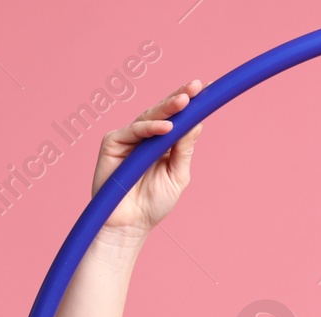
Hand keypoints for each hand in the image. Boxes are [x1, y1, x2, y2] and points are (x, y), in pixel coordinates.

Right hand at [93, 79, 206, 237]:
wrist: (130, 225)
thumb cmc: (154, 204)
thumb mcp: (177, 175)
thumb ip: (184, 149)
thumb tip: (198, 122)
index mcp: (163, 143)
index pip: (178, 118)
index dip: (191, 104)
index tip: (207, 88)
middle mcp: (146, 137)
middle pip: (164, 112)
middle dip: (180, 98)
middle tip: (196, 87)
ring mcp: (129, 138)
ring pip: (149, 116)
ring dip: (167, 108)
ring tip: (185, 102)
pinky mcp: (113, 143)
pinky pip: (133, 130)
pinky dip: (150, 128)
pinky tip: (166, 127)